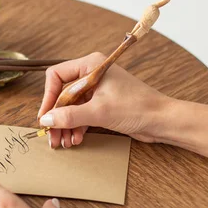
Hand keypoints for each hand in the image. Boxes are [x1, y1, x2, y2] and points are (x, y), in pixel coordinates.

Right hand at [38, 52, 170, 148]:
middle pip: (62, 94)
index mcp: (91, 64)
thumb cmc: (138, 107)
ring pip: (71, 107)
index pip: (57, 76)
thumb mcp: (99, 112)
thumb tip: (46, 119)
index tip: (45, 116)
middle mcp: (92, 74)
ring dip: (65, 125)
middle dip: (56, 117)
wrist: (163, 121)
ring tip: (63, 142)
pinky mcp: (103, 104)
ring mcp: (97, 90)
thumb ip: (69, 116)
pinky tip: (75, 139)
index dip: (48, 97)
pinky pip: (81, 114)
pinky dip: (76, 126)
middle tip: (51, 135)